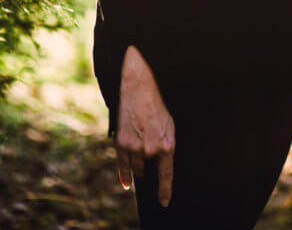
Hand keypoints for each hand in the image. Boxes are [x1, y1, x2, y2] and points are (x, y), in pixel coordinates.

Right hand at [116, 45, 175, 206]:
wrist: (139, 90)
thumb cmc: (157, 107)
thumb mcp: (169, 126)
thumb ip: (165, 146)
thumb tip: (162, 163)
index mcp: (167, 145)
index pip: (166, 175)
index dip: (165, 190)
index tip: (164, 202)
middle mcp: (151, 150)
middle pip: (148, 168)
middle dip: (148, 162)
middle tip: (147, 143)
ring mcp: (135, 148)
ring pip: (137, 167)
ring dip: (138, 164)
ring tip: (140, 143)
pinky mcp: (122, 144)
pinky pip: (122, 166)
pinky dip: (125, 176)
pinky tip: (127, 183)